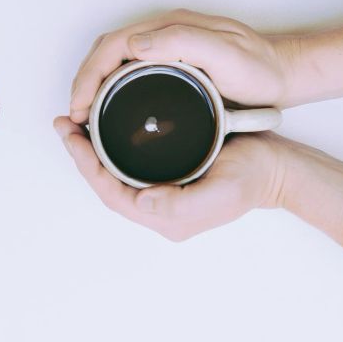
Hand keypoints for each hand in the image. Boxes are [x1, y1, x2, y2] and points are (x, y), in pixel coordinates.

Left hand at [53, 117, 287, 239]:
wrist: (278, 168)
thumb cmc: (253, 179)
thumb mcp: (222, 192)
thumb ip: (181, 204)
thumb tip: (143, 201)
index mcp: (165, 217)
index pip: (111, 193)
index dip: (87, 166)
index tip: (72, 138)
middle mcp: (158, 207)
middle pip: (106, 182)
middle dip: (81, 155)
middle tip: (64, 125)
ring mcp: (162, 191)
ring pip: (114, 172)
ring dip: (91, 149)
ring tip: (74, 124)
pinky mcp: (168, 173)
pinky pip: (128, 163)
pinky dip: (109, 145)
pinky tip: (102, 127)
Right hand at [69, 9, 295, 122]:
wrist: (286, 75)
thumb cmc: (261, 69)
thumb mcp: (226, 54)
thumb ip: (182, 42)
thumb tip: (133, 44)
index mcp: (170, 28)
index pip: (113, 46)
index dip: (90, 75)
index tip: (80, 105)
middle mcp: (164, 33)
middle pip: (106, 52)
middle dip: (83, 81)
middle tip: (74, 114)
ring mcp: (166, 47)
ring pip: (114, 61)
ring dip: (93, 84)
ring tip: (84, 114)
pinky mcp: (171, 63)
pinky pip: (128, 71)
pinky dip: (109, 88)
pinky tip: (108, 108)